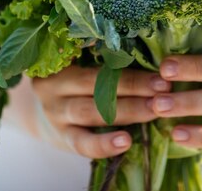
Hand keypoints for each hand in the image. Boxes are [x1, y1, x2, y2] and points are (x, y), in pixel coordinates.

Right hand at [32, 66, 170, 158]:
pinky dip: (104, 144)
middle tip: (164, 88)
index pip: (97, 58)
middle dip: (134, 86)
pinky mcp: (61, 138)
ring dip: (127, 110)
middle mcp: (55, 85)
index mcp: (63, 61)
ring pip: (92, 111)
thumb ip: (103, 60)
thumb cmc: (70, 83)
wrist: (37, 111)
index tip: (159, 69)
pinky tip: (125, 142)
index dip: (128, 62)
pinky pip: (82, 143)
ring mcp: (56, 113)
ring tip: (153, 110)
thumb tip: (153, 58)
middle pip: (97, 83)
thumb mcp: (77, 65)